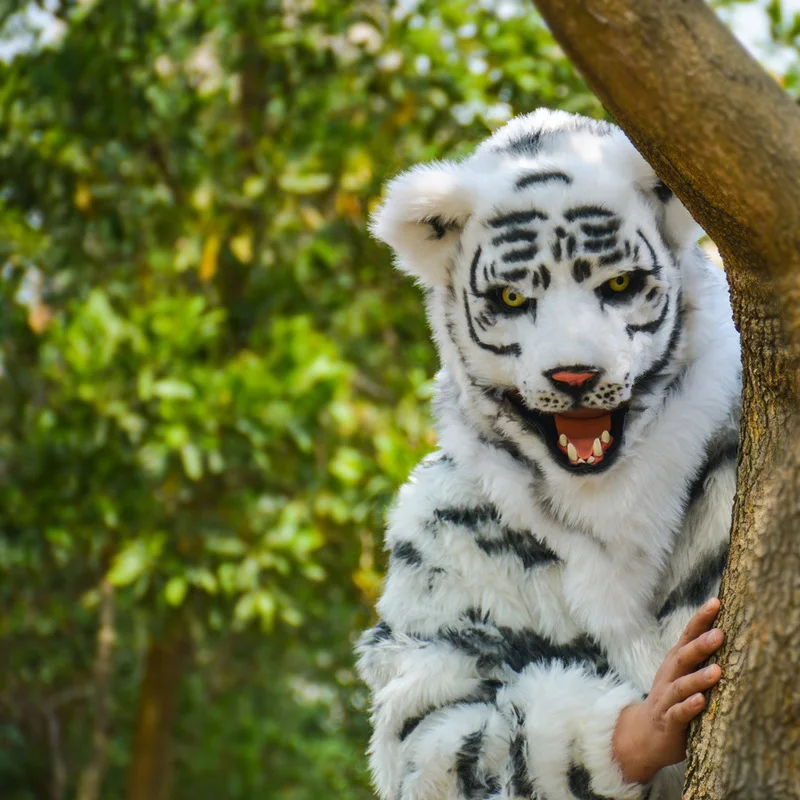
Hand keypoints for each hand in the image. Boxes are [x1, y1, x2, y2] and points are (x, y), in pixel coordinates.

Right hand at [612, 598, 723, 784]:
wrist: (645, 735)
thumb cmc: (673, 700)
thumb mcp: (683, 675)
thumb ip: (699, 657)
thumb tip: (725, 631)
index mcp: (675, 663)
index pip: (688, 636)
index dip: (700, 619)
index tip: (716, 602)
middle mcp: (669, 676)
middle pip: (683, 657)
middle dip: (700, 645)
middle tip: (720, 633)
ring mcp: (667, 698)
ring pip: (681, 685)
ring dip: (698, 678)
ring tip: (717, 671)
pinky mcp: (668, 722)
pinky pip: (678, 714)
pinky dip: (689, 707)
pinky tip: (701, 701)